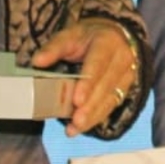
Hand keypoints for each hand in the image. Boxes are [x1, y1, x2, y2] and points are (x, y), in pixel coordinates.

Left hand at [31, 17, 142, 136]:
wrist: (114, 35)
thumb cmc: (88, 36)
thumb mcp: (70, 35)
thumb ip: (54, 47)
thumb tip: (37, 61)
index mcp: (108, 42)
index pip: (98, 64)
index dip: (89, 84)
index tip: (77, 100)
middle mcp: (123, 59)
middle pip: (106, 86)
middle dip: (91, 106)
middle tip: (76, 121)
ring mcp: (127, 75)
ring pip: (111, 100)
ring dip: (93, 116)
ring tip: (75, 128)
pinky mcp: (125, 88)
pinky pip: (111, 106)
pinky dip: (95, 118)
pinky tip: (79, 128)